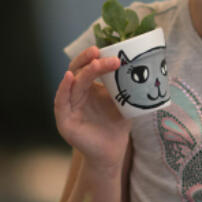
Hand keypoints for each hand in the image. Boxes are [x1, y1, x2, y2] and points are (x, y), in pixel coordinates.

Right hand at [53, 46, 130, 170]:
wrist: (112, 151)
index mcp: (88, 88)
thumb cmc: (116, 125)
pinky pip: (60, 102)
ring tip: (95, 64)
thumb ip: (124, 85)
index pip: (87, 67)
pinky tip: (69, 78)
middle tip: (100, 52)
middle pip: (78, 71)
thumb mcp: (122, 102)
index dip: (94, 58)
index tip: (108, 49)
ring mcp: (68, 107)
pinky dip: (63, 89)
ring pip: (72, 85)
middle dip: (88, 60)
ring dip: (82, 72)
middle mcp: (76, 95)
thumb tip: (140, 62)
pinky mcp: (64, 121)